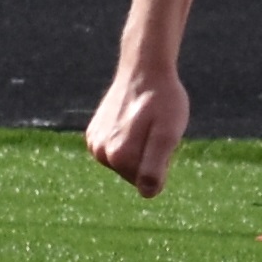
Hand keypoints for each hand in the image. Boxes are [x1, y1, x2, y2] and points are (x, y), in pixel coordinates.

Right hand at [85, 60, 191, 197]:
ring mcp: (94, 143)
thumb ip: (156, 165)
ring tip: (144, 124)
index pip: (149, 183)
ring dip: (140, 148)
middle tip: (154, 129)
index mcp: (119, 156)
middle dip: (150, 157)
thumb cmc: (163, 101)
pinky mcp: (93, 134)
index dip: (162, 162)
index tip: (161, 137)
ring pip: (125, 162)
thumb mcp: (168, 133)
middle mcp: (101, 153)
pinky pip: (116, 150)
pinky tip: (132, 121)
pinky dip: (128, 140)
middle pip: (134, 174)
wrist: (144, 69)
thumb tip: (148, 193)